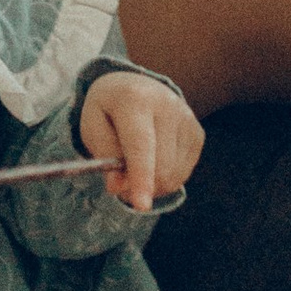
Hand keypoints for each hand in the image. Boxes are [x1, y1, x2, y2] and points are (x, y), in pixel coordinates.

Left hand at [79, 70, 201, 210]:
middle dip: (138, 186)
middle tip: (119, 178)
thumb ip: (103, 155)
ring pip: (173, 175)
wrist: (134, 86)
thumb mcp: (92, 125)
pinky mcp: (197, 133)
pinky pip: (182, 174)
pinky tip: (153, 160)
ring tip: (135, 165)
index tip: (141, 205)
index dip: (140, 177)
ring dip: (151, 184)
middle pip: (160, 167)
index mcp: (135, 98)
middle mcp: (167, 105)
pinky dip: (165, 178)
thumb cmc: (109, 110)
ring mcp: (187, 118)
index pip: (141, 145)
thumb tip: (118, 186)